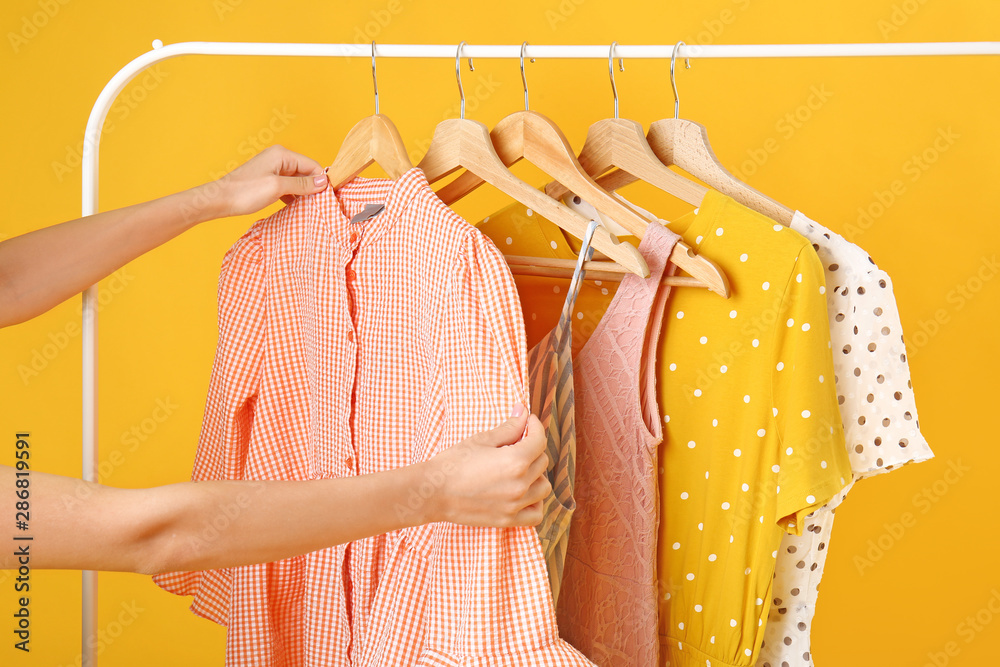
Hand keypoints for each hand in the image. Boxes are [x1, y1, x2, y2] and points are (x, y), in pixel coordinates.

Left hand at [212, 145, 329, 217]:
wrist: (221, 200)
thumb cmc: (245, 192)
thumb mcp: (278, 187)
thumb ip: (302, 184)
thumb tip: (323, 182)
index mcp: (282, 154)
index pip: (312, 165)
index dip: (322, 180)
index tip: (329, 196)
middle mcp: (279, 158)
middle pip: (306, 172)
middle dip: (313, 187)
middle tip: (320, 205)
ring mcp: (273, 169)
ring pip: (298, 180)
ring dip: (304, 193)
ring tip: (309, 207)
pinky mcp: (269, 180)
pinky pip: (288, 186)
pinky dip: (293, 195)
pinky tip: (296, 206)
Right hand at [428, 405, 551, 527]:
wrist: (433, 492)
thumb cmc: (454, 463)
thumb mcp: (482, 440)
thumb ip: (508, 428)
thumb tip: (523, 412)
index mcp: (515, 461)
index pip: (539, 440)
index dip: (535, 427)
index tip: (528, 422)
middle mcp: (520, 484)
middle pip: (542, 462)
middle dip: (533, 449)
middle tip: (517, 444)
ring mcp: (515, 505)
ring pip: (543, 487)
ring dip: (536, 475)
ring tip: (521, 470)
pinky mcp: (508, 520)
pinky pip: (536, 514)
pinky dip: (535, 503)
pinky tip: (525, 494)